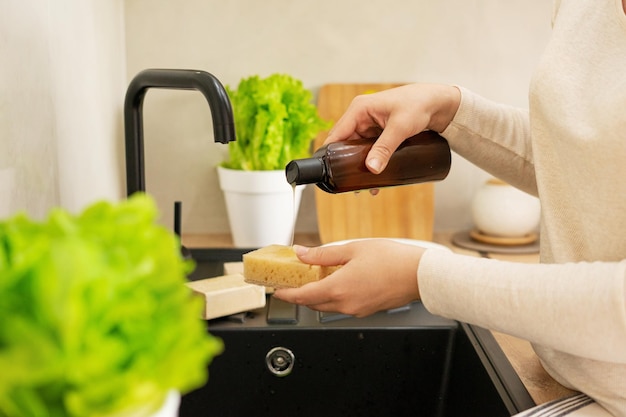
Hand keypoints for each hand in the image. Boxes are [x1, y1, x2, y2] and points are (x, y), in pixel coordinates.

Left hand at [273, 239, 425, 317]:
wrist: (420, 275)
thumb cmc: (392, 260)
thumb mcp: (353, 249)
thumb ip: (323, 254)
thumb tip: (302, 253)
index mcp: (338, 289)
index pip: (302, 296)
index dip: (286, 294)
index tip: (276, 290)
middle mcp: (345, 304)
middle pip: (313, 303)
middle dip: (300, 294)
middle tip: (292, 280)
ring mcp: (356, 309)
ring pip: (327, 306)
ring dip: (317, 295)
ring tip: (315, 277)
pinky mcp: (366, 310)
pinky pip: (342, 305)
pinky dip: (333, 296)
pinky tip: (337, 280)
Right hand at [325, 83, 459, 173]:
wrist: (438, 103)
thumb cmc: (419, 104)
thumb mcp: (400, 128)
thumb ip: (385, 148)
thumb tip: (371, 169)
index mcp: (359, 109)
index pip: (337, 134)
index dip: (330, 153)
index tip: (330, 172)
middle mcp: (361, 117)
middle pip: (345, 144)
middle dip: (347, 164)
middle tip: (350, 184)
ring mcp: (370, 125)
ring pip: (357, 149)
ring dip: (359, 166)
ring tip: (364, 187)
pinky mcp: (379, 132)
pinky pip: (369, 150)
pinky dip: (371, 162)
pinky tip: (375, 178)